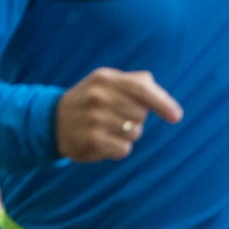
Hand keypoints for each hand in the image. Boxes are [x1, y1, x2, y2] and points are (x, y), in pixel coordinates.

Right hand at [56, 68, 183, 161]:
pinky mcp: (92, 140)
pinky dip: (119, 148)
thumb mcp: (106, 82)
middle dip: (136, 119)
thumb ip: (134, 82)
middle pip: (141, 114)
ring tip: (109, 129)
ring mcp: (94, 119)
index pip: (142, 89)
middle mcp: (99, 96)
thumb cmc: (89, 99)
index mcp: (106, 78)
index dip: (163, 103)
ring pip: (135, 133)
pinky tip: (105, 142)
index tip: (176, 117)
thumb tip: (160, 96)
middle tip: (117, 117)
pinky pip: (124, 149)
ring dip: (128, 135)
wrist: (51, 121)